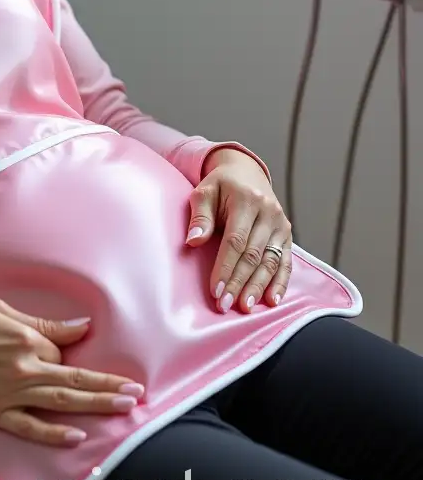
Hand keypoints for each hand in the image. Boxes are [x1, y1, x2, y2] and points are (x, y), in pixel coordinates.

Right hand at [0, 299, 142, 446]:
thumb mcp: (1, 310)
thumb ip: (42, 324)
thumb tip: (80, 326)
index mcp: (26, 339)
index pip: (60, 350)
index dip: (61, 350)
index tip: (57, 350)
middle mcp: (25, 368)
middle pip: (75, 379)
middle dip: (109, 385)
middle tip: (136, 392)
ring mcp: (12, 394)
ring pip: (62, 401)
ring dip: (96, 405)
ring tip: (124, 407)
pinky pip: (30, 426)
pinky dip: (54, 432)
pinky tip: (76, 434)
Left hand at [186, 148, 291, 312]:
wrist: (246, 172)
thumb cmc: (220, 185)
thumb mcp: (204, 191)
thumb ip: (200, 216)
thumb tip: (193, 242)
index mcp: (247, 199)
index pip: (235, 240)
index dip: (225, 266)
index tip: (215, 289)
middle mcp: (269, 213)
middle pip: (253, 254)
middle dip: (239, 282)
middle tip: (225, 304)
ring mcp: (281, 224)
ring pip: (270, 261)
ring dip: (258, 286)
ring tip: (245, 307)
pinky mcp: (287, 235)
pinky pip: (285, 262)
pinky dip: (280, 282)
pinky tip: (272, 300)